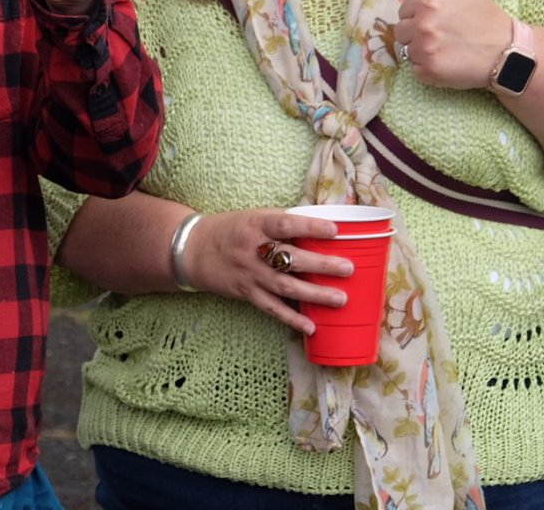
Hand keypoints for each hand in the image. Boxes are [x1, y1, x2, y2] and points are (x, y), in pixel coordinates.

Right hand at [183, 209, 352, 334]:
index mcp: (256, 224)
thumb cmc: (231, 229)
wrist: (195, 249)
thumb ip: (281, 222)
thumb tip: (319, 223)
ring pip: (286, 287)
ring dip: (315, 295)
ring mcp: (250, 273)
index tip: (335, 230)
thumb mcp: (253, 216)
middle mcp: (253, 249)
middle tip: (348, 268)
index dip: (310, 227)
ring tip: (340, 298)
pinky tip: (311, 327)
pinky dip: (292, 319)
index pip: (285, 224)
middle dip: (321, 265)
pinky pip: (272, 308)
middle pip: (291, 258)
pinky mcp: (246, 293)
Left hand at [395, 0, 511, 88]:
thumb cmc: (484, 15)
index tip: (441, 19)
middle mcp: (423, 26)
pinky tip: (447, 62)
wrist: (506, 52)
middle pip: (402, 31)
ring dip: (422, 51)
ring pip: (407, 51)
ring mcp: (425, 50)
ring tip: (446, 48)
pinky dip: (427, 70)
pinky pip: (415, 70)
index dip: (420, 15)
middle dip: (418, 33)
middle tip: (444, 35)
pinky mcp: (429, 72)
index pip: (405, 10)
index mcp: (427, 2)